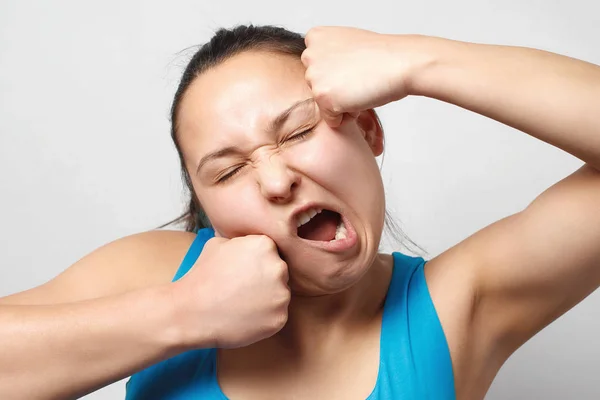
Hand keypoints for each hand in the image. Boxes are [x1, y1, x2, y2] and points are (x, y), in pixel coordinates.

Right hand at [172, 234, 289, 348]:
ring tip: (241, 303)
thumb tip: (247, 239)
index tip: (242, 272)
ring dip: (266, 299)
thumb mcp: (217, 243)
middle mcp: (278, 267)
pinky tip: (245, 317)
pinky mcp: (279, 318)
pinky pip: (277, 315)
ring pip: (280, 294)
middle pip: (279, 272)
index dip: (255, 263)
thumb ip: (240, 241)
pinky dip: (264, 318)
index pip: (271, 252)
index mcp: (265, 245)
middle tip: (242, 289)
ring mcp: (281, 295)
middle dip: (265, 280)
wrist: (191, 312)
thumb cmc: (202, 277)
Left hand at [301, 26, 426, 125]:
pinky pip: (331, 119)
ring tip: (360, 86)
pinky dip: (347, 116)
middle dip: (337, 89)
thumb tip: (323, 71)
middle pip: (317, 87)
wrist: (400, 63)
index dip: (337, 73)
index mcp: (315, 37)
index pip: (316, 69)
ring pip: (323, 104)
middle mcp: (310, 55)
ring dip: (343, 102)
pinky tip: (360, 97)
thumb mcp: (347, 43)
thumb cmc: (382, 56)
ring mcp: (314, 76)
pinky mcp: (322, 96)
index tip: (354, 66)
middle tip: (359, 77)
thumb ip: (328, 55)